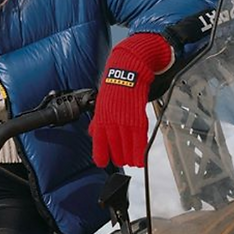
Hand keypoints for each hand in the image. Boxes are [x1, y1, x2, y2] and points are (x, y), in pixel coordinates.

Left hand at [89, 33, 172, 167]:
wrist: (127, 70)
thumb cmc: (114, 87)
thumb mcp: (100, 104)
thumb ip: (98, 121)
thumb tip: (93, 133)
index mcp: (101, 119)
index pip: (99, 143)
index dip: (101, 155)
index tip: (102, 163)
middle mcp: (111, 123)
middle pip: (114, 148)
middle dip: (118, 158)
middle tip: (122, 162)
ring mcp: (125, 122)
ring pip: (127, 147)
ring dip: (129, 157)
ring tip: (132, 162)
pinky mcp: (138, 119)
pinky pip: (139, 140)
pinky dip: (139, 151)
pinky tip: (139, 158)